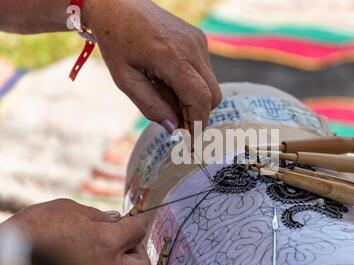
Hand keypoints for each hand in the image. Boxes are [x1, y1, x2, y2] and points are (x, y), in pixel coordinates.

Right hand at [1, 199, 150, 264]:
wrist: (11, 255)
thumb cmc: (37, 228)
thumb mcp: (71, 210)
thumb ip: (100, 216)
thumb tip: (117, 220)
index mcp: (107, 242)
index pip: (139, 230)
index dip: (140, 220)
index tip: (137, 218)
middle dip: (138, 251)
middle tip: (125, 240)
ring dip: (120, 261)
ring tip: (100, 246)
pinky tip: (88, 256)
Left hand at [84, 0, 221, 130]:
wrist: (119, 6)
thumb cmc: (117, 42)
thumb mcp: (125, 80)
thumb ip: (150, 106)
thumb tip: (174, 128)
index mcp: (172, 57)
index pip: (201, 98)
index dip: (199, 122)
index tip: (191, 139)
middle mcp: (192, 47)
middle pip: (213, 95)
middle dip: (199, 113)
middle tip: (178, 120)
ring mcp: (198, 41)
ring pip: (211, 84)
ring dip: (195, 97)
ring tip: (167, 93)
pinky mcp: (199, 38)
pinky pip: (205, 71)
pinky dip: (194, 83)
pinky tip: (171, 78)